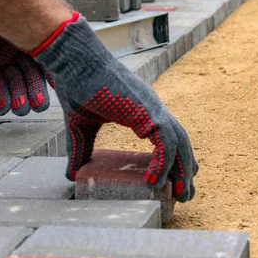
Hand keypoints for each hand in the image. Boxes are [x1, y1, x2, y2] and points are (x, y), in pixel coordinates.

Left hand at [0, 0, 53, 115]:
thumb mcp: (14, 12)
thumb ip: (30, 25)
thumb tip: (59, 32)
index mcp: (34, 37)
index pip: (48, 62)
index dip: (52, 78)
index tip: (59, 91)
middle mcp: (23, 50)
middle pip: (32, 76)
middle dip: (36, 92)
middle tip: (39, 107)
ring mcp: (6, 58)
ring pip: (16, 82)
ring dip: (19, 97)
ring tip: (20, 110)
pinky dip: (1, 97)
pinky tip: (3, 110)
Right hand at [31, 12, 197, 201]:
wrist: (73, 63)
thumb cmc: (76, 87)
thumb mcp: (80, 127)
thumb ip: (80, 151)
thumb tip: (72, 175)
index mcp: (142, 112)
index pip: (169, 138)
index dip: (175, 160)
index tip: (172, 182)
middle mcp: (153, 109)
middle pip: (181, 143)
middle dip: (186, 170)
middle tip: (184, 195)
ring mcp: (152, 108)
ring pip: (180, 143)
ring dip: (183, 169)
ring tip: (181, 194)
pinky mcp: (147, 110)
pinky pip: (166, 141)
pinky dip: (165, 162)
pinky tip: (155, 181)